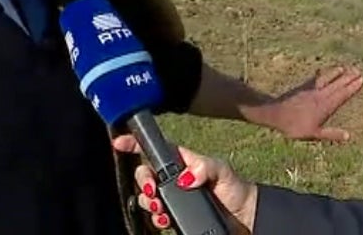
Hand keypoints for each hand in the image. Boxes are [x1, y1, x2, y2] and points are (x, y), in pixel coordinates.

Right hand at [112, 134, 258, 233]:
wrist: (243, 218)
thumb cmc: (235, 188)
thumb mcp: (222, 170)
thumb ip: (205, 167)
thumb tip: (185, 176)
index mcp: (183, 161)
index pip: (156, 149)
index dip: (136, 143)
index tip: (119, 143)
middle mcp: (174, 178)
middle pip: (145, 174)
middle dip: (143, 181)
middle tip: (152, 191)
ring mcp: (172, 197)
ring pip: (146, 196)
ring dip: (148, 201)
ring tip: (160, 209)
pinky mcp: (174, 215)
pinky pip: (155, 216)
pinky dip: (155, 218)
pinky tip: (164, 220)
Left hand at [269, 65, 362, 141]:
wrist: (275, 114)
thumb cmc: (294, 127)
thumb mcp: (314, 134)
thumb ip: (331, 134)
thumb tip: (348, 136)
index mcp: (325, 106)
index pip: (342, 95)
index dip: (352, 87)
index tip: (361, 80)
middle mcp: (320, 96)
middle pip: (337, 85)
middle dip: (348, 78)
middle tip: (358, 71)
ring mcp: (311, 90)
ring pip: (327, 79)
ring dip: (336, 73)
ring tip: (345, 68)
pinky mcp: (302, 87)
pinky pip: (315, 79)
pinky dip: (321, 74)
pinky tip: (322, 71)